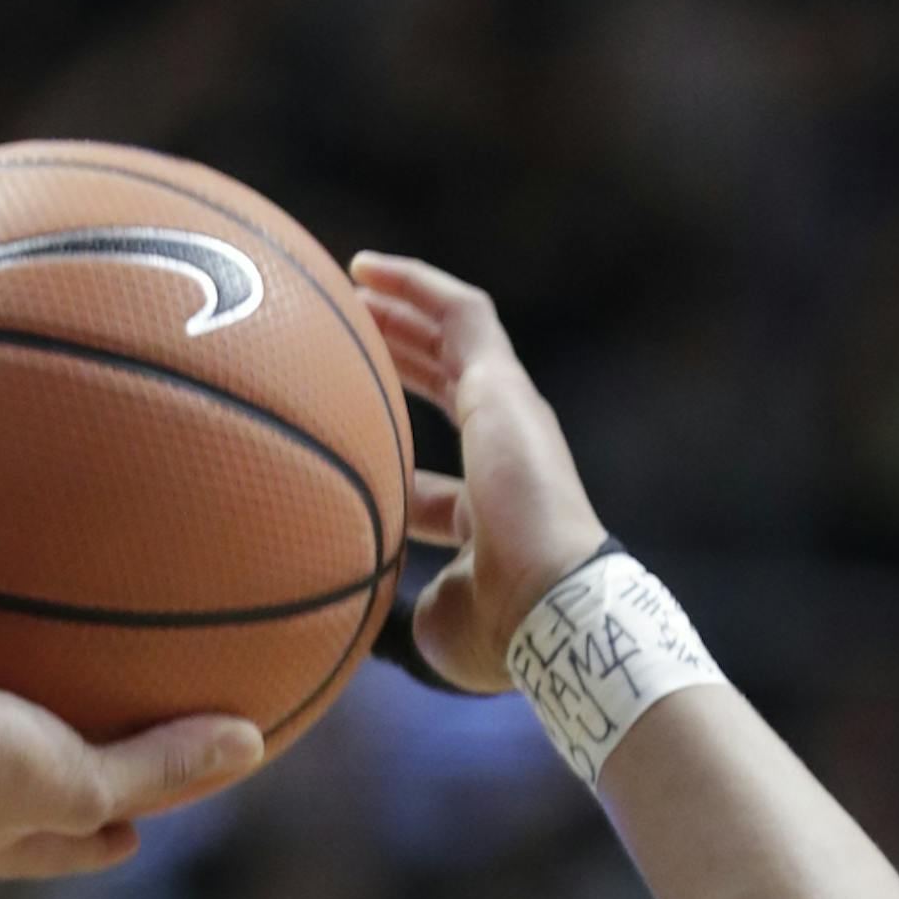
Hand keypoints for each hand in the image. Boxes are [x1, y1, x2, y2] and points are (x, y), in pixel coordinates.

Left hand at [349, 253, 606, 694]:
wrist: (553, 610)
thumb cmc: (499, 627)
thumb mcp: (434, 616)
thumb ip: (399, 601)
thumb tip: (354, 602)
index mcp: (489, 513)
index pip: (436, 481)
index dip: (391, 457)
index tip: (345, 444)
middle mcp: (506, 453)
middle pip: (448, 387)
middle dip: (398, 356)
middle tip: (347, 330)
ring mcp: (510, 415)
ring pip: (456, 337)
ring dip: (405, 307)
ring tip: (354, 280)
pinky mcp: (504, 388)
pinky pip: (464, 313)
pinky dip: (418, 286)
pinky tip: (371, 271)